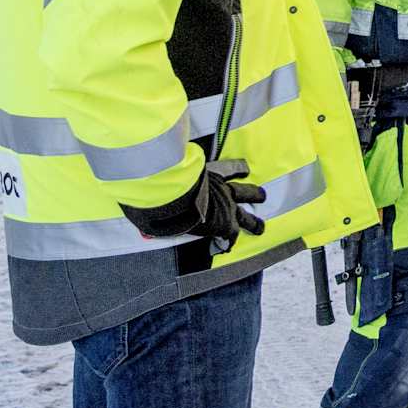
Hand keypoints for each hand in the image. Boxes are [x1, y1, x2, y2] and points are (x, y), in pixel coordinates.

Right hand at [120, 157, 267, 254]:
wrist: (176, 195)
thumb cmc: (168, 180)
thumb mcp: (170, 167)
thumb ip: (166, 166)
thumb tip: (144, 158)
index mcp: (211, 173)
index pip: (228, 168)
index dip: (236, 169)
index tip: (244, 168)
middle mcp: (222, 189)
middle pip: (243, 189)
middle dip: (253, 193)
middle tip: (262, 194)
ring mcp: (227, 208)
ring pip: (246, 216)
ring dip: (254, 222)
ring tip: (261, 227)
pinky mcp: (225, 225)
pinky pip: (231, 237)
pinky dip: (228, 244)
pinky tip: (226, 249)